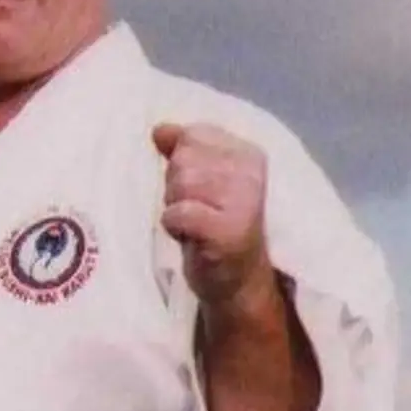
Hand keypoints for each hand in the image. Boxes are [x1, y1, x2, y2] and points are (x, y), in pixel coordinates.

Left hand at [153, 120, 277, 317]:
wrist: (237, 281)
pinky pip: (178, 213)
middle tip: (196, 213)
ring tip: (194, 225)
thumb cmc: (215, 228)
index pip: (192, 137)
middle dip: (177, 188)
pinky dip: (174, 226)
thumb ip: (182, 150)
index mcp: (248, 153)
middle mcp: (251, 172)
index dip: (183, 165)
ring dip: (176, 207)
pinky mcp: (228, 230)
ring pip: (180, 183)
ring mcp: (243, 201)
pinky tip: (190, 238)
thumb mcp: (201, 182)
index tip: (200, 192)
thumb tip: (159, 129)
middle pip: (182, 160)